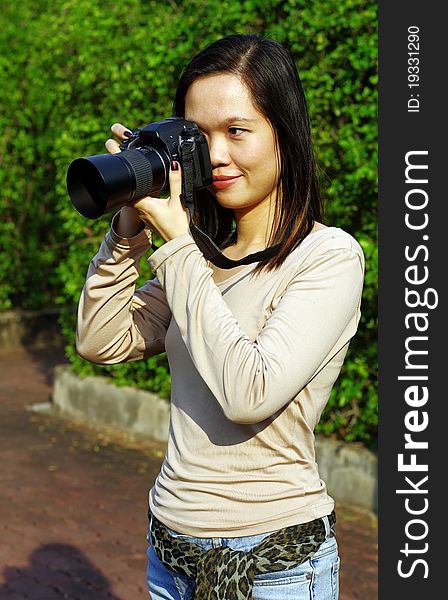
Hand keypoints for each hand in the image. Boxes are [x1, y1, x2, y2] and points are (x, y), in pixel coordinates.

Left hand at [106, 123, 189, 241]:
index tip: (114, 152)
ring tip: (131, 168)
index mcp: (143, 203)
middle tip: (120, 154)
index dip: (120, 169)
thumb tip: (174, 164)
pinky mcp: (148, 216)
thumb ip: (176, 181)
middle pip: (126, 187)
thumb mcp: (178, 201)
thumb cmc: (177, 226)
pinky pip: (139, 200)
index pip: (126, 184)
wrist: (178, 244)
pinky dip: (138, 191)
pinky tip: (144, 187)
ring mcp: (142, 213)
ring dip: (131, 183)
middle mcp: (139, 208)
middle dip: (124, 173)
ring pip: (132, 194)